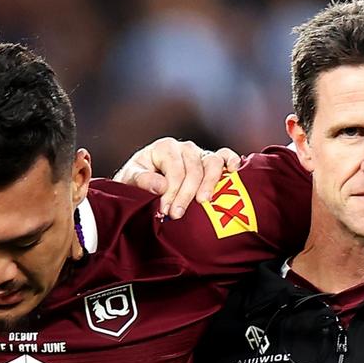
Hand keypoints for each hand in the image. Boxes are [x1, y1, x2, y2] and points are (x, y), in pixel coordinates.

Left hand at [113, 137, 240, 218]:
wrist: (142, 181)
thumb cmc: (138, 179)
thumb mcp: (131, 179)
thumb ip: (142, 180)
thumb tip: (161, 186)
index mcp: (164, 148)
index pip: (174, 170)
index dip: (171, 192)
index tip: (166, 210)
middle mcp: (184, 148)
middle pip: (193, 170)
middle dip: (186, 194)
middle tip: (177, 214)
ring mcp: (199, 153)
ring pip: (212, 163)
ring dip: (209, 184)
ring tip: (203, 202)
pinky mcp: (210, 161)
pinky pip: (225, 156)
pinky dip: (231, 161)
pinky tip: (232, 172)